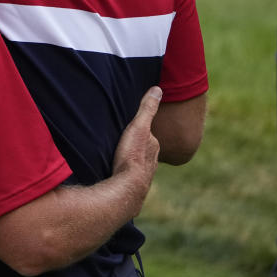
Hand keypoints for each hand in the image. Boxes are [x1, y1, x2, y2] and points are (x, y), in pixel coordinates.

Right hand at [112, 86, 161, 208]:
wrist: (127, 187)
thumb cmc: (132, 155)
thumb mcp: (138, 127)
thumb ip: (147, 109)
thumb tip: (158, 89)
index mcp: (153, 146)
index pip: (149, 134)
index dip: (142, 129)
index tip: (135, 126)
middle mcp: (152, 160)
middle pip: (145, 149)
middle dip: (138, 146)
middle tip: (127, 141)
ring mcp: (144, 174)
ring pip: (139, 163)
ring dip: (132, 160)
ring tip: (121, 156)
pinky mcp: (133, 185)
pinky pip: (130, 175)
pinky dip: (126, 172)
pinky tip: (118, 172)